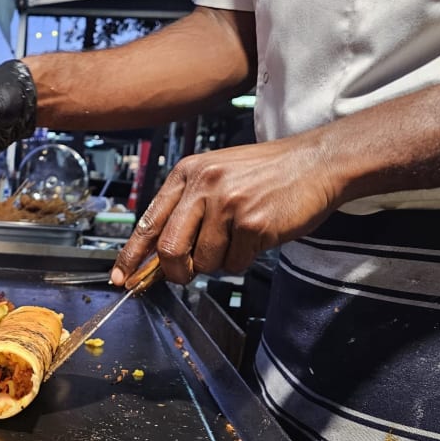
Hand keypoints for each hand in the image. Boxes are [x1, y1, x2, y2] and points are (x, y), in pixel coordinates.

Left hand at [110, 133, 339, 285]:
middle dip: (176, 271)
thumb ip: (187, 209)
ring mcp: (228, 204)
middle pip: (170, 250)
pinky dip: (243, 259)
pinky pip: (234, 263)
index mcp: (187, 173)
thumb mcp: (216, 176)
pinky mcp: (253, 224)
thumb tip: (160, 253)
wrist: (318, 162)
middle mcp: (203, 186)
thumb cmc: (267, 173)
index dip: (131, 257)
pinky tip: (256, 237)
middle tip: (187, 274)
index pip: (148, 222)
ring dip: (219, 261)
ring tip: (238, 237)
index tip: (121, 278)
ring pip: (204, 261)